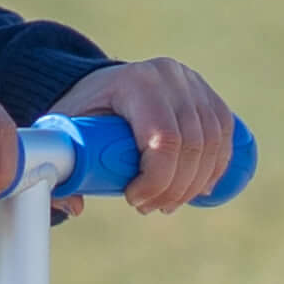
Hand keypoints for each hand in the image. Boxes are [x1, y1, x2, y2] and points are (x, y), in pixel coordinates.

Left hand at [59, 58, 237, 214]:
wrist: (104, 82)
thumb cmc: (84, 110)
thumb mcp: (64, 131)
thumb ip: (60, 168)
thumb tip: (75, 207)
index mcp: (135, 82)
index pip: (163, 139)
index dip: (156, 179)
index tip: (133, 199)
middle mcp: (169, 76)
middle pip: (191, 146)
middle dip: (175, 188)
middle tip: (151, 207)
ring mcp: (193, 82)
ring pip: (212, 144)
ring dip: (195, 183)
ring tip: (169, 202)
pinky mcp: (208, 94)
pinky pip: (224, 134)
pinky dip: (217, 166)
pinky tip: (200, 187)